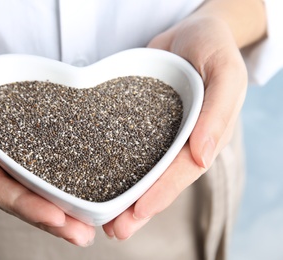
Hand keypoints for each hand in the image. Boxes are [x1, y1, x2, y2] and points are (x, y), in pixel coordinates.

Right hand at [0, 36, 94, 246]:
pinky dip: (56, 177)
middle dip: (50, 217)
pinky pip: (36, 161)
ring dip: (58, 205)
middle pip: (18, 197)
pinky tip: (79, 186)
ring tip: (88, 222)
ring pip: (30, 185)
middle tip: (82, 233)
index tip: (58, 218)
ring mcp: (0, 153)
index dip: (26, 206)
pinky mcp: (15, 139)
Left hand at [102, 16, 247, 238]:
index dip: (159, 194)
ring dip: (125, 195)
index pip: (180, 171)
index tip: (134, 214)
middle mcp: (182, 141)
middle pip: (159, 179)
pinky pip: (129, 146)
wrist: (192, 32)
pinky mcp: (142, 122)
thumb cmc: (213, 48)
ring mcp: (161, 133)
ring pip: (143, 170)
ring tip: (103, 219)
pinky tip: (98, 179)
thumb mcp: (225, 72)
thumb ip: (218, 111)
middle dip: (138, 207)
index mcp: (205, 137)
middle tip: (114, 230)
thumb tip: (203, 156)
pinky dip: (116, 166)